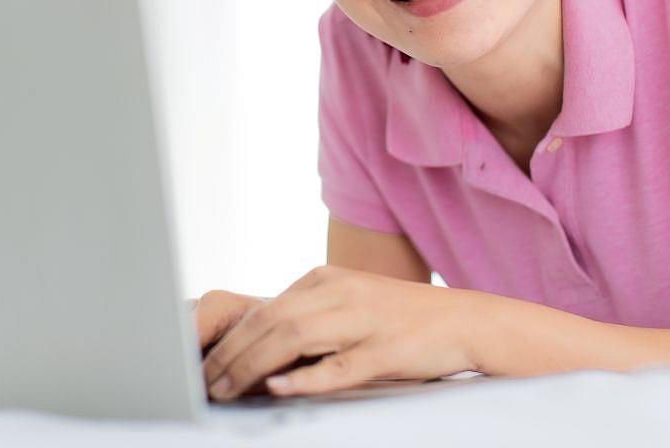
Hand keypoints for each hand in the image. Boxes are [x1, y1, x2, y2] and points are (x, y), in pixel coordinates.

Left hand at [199, 265, 475, 398]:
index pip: (264, 309)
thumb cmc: (400, 320)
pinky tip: (280, 387)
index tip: (204, 364)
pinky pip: (340, 365)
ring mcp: (364, 320)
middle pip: (271, 321)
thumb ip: (309, 318)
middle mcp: (341, 293)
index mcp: (326, 279)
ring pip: (295, 337)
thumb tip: (260, 350)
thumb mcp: (349, 306)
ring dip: (252, 365)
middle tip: (205, 384)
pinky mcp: (386, 349)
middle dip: (231, 354)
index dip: (228, 338)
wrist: (465, 320)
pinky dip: (306, 377)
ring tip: (227, 389)